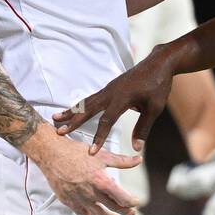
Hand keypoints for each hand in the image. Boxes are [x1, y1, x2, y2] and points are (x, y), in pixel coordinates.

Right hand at [26, 132, 141, 214]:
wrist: (52, 154)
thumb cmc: (75, 152)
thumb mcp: (102, 154)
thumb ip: (122, 160)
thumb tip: (138, 160)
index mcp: (101, 181)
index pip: (122, 198)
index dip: (132, 202)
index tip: (135, 202)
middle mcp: (91, 193)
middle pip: (112, 208)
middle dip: (123, 212)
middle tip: (130, 213)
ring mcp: (79, 199)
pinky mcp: (69, 201)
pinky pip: (82, 214)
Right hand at [52, 45, 177, 152]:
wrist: (159, 63)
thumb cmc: (158, 85)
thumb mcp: (155, 108)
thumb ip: (143, 128)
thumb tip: (136, 148)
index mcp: (122, 98)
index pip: (107, 121)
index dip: (98, 137)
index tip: (90, 152)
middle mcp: (111, 92)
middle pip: (88, 109)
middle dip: (73, 121)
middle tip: (58, 131)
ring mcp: (109, 88)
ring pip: (86, 102)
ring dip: (71, 111)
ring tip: (55, 118)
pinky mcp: (110, 87)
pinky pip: (91, 98)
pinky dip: (80, 105)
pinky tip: (73, 110)